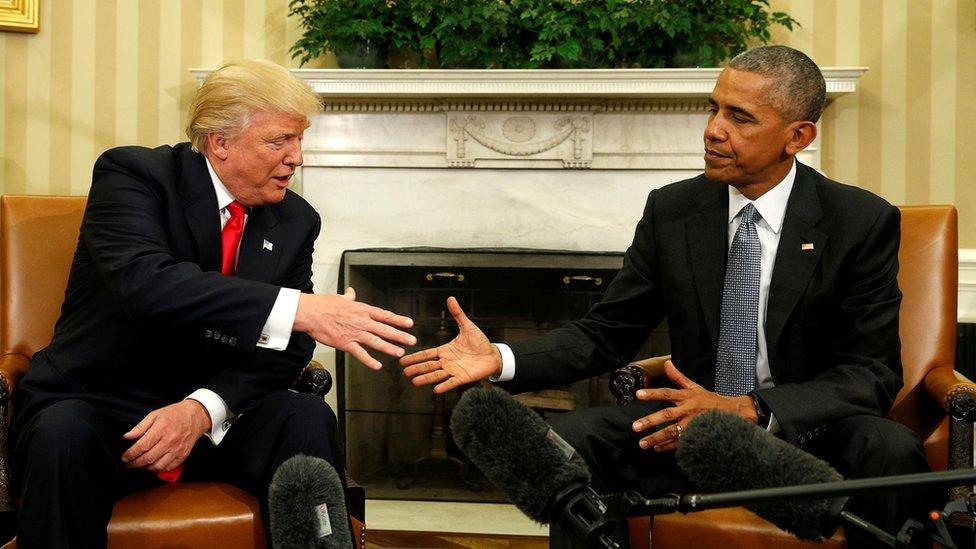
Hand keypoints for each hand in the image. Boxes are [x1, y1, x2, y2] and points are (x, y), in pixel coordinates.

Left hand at [122, 399, 210, 471]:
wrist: (195, 416)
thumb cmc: (174, 414)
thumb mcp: (155, 415)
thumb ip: (140, 427)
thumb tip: (127, 437)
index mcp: (161, 429)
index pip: (142, 446)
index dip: (130, 454)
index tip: (125, 457)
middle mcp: (170, 440)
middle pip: (148, 458)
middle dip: (135, 463)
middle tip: (129, 463)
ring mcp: (177, 449)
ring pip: (158, 465)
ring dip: (146, 468)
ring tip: (140, 464)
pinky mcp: (183, 455)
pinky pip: (168, 467)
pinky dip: (159, 469)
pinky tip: (153, 465)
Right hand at [293, 287, 415, 369]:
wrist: (310, 312)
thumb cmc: (323, 304)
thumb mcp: (339, 298)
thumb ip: (348, 297)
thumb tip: (351, 291)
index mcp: (362, 310)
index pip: (384, 315)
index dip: (398, 320)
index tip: (409, 324)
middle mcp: (361, 321)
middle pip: (385, 329)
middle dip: (400, 335)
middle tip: (412, 341)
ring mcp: (354, 333)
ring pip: (376, 341)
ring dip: (389, 348)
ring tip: (400, 353)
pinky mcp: (345, 343)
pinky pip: (360, 353)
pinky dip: (369, 360)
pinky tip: (377, 365)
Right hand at [400, 297, 501, 393]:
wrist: (493, 354)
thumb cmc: (480, 342)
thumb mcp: (467, 326)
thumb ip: (458, 314)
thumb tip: (451, 298)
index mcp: (445, 350)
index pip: (427, 354)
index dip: (415, 357)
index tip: (403, 361)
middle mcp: (447, 362)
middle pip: (429, 366)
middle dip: (416, 368)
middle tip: (404, 372)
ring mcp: (454, 370)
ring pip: (437, 375)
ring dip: (426, 378)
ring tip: (415, 382)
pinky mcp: (463, 377)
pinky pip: (452, 382)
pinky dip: (444, 385)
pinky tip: (436, 389)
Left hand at [631, 360, 756, 452]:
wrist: (733, 413)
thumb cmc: (710, 400)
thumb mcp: (695, 387)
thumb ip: (678, 377)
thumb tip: (667, 363)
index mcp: (687, 397)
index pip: (667, 393)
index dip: (652, 393)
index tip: (638, 394)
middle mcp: (688, 410)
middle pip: (667, 415)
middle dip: (651, 421)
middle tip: (635, 427)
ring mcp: (692, 424)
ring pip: (673, 432)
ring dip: (657, 438)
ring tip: (643, 443)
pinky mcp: (696, 435)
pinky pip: (680, 442)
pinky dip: (668, 446)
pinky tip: (657, 449)